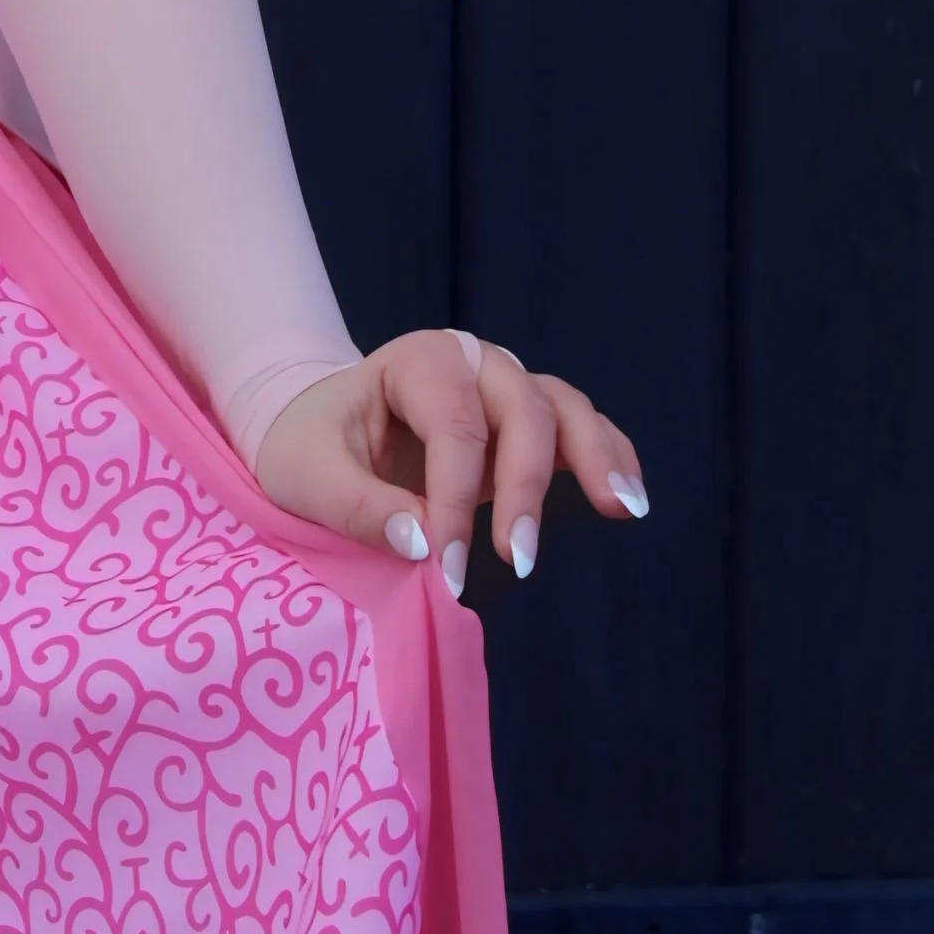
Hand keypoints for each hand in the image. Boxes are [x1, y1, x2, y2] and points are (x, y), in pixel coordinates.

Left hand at [251, 327, 646, 593]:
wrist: (321, 430)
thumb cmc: (311, 447)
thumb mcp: (305, 474)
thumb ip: (357, 506)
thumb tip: (425, 541)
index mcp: (418, 361)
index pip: (454, 427)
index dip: (455, 501)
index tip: (446, 572)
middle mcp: (474, 363)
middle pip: (522, 410)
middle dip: (525, 486)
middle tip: (518, 560)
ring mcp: (508, 389)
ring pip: (564, 411)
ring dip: (595, 459)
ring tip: (622, 509)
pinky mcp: (528, 426)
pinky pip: (581, 429)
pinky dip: (610, 455)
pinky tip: (629, 499)